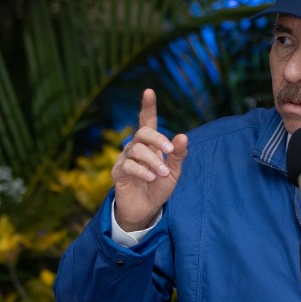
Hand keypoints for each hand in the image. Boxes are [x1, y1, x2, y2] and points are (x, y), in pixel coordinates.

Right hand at [112, 89, 187, 230]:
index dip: (148, 106)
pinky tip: (150, 177)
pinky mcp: (118, 172)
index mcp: (150, 145)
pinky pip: (127, 165)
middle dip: (157, 138)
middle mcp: (136, 148)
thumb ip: (178, 155)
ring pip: (136, 149)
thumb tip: (183, 136)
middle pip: (142, 133)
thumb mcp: (174, 172)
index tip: (149, 91)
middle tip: (169, 149)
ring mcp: (125, 159)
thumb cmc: (159, 187)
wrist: (145, 210)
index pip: (147, 121)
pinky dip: (141, 170)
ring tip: (162, 172)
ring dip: (153, 160)